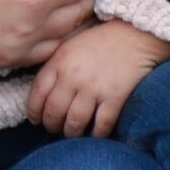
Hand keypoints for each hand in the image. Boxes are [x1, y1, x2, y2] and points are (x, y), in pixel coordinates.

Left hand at [27, 21, 169, 137]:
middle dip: (51, 125)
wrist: (136, 34)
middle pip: (53, 112)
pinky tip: (95, 133)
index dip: (34, 112)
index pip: (37, 94)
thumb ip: (55, 66)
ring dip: (71, 133)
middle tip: (55, 128)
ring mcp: (95, 88)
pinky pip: (101, 125)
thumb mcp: (70, 45)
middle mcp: (74, 77)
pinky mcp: (115, 97)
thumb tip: (43, 94)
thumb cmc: (101, 40)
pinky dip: (96, 134)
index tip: (37, 119)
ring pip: (74, 123)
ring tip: (73, 132)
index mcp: (60, 61)